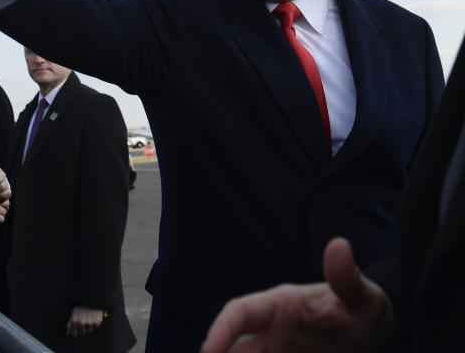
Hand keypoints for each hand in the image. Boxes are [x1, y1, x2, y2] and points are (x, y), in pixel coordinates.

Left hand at [66, 305, 105, 336]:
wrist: (91, 296)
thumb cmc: (80, 305)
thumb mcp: (73, 312)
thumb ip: (70, 324)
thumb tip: (68, 334)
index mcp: (74, 321)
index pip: (74, 334)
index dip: (75, 331)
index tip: (76, 328)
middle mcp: (82, 323)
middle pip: (82, 333)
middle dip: (82, 328)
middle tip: (83, 320)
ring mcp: (90, 323)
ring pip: (89, 330)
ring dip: (89, 325)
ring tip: (88, 317)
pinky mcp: (97, 321)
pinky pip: (96, 326)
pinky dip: (95, 322)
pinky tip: (93, 316)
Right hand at [201, 238, 393, 352]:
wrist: (378, 338)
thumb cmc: (366, 311)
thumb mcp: (365, 299)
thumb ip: (348, 279)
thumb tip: (340, 244)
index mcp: (278, 306)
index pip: (239, 313)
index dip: (220, 331)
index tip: (207, 352)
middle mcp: (270, 332)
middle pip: (234, 349)